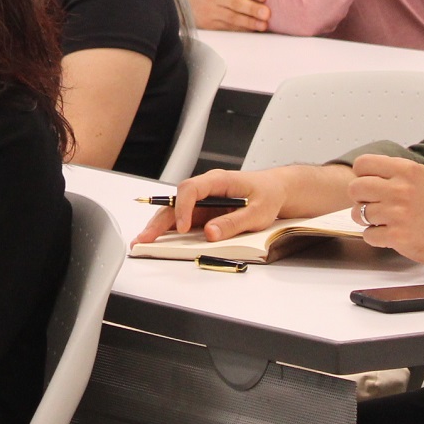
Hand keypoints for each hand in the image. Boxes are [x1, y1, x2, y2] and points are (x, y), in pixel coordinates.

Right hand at [134, 163, 353, 244]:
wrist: (279, 190)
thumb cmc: (269, 195)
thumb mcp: (258, 212)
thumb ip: (233, 223)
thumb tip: (210, 233)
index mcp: (218, 181)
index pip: (190, 189)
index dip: (183, 208)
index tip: (182, 228)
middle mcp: (207, 188)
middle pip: (176, 201)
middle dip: (159, 220)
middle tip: (145, 238)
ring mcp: (205, 200)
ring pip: (176, 210)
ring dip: (160, 226)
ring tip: (144, 242)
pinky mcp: (206, 211)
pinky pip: (185, 219)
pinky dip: (171, 230)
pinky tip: (159, 240)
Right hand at [183, 0, 272, 31]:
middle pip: (235, 2)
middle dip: (252, 9)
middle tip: (266, 13)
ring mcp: (210, 10)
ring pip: (232, 18)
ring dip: (249, 22)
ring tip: (263, 25)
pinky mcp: (209, 24)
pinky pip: (228, 27)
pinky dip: (241, 29)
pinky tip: (252, 29)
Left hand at [348, 154, 423, 264]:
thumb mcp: (420, 174)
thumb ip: (393, 169)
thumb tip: (362, 170)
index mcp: (406, 170)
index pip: (362, 164)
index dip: (361, 176)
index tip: (370, 184)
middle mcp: (400, 189)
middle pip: (355, 188)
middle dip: (359, 198)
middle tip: (371, 204)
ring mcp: (398, 214)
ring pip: (358, 213)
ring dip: (366, 219)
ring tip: (381, 220)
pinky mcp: (397, 236)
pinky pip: (368, 234)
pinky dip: (375, 236)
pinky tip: (388, 233)